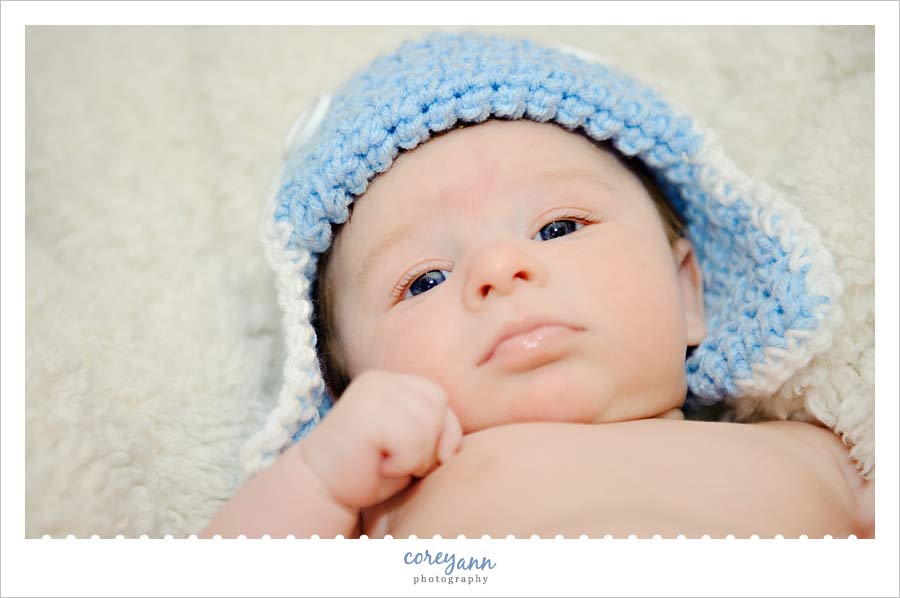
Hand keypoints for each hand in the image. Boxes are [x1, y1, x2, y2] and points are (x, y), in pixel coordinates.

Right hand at [298, 370, 462, 511]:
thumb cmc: (371, 470)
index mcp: (393, 382)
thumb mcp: (414, 447)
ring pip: (428, 425)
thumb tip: (454, 447)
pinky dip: (401, 464)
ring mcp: (373, 391)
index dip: (438, 435)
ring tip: (385, 462)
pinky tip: (377, 465)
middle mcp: (382, 379)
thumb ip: (438, 432)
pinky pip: (412, 440)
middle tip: (395, 460)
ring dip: (413, 457)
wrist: (322, 489)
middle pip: (438, 408)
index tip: (408, 457)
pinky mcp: (366, 410)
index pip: (440, 400)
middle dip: (426, 445)